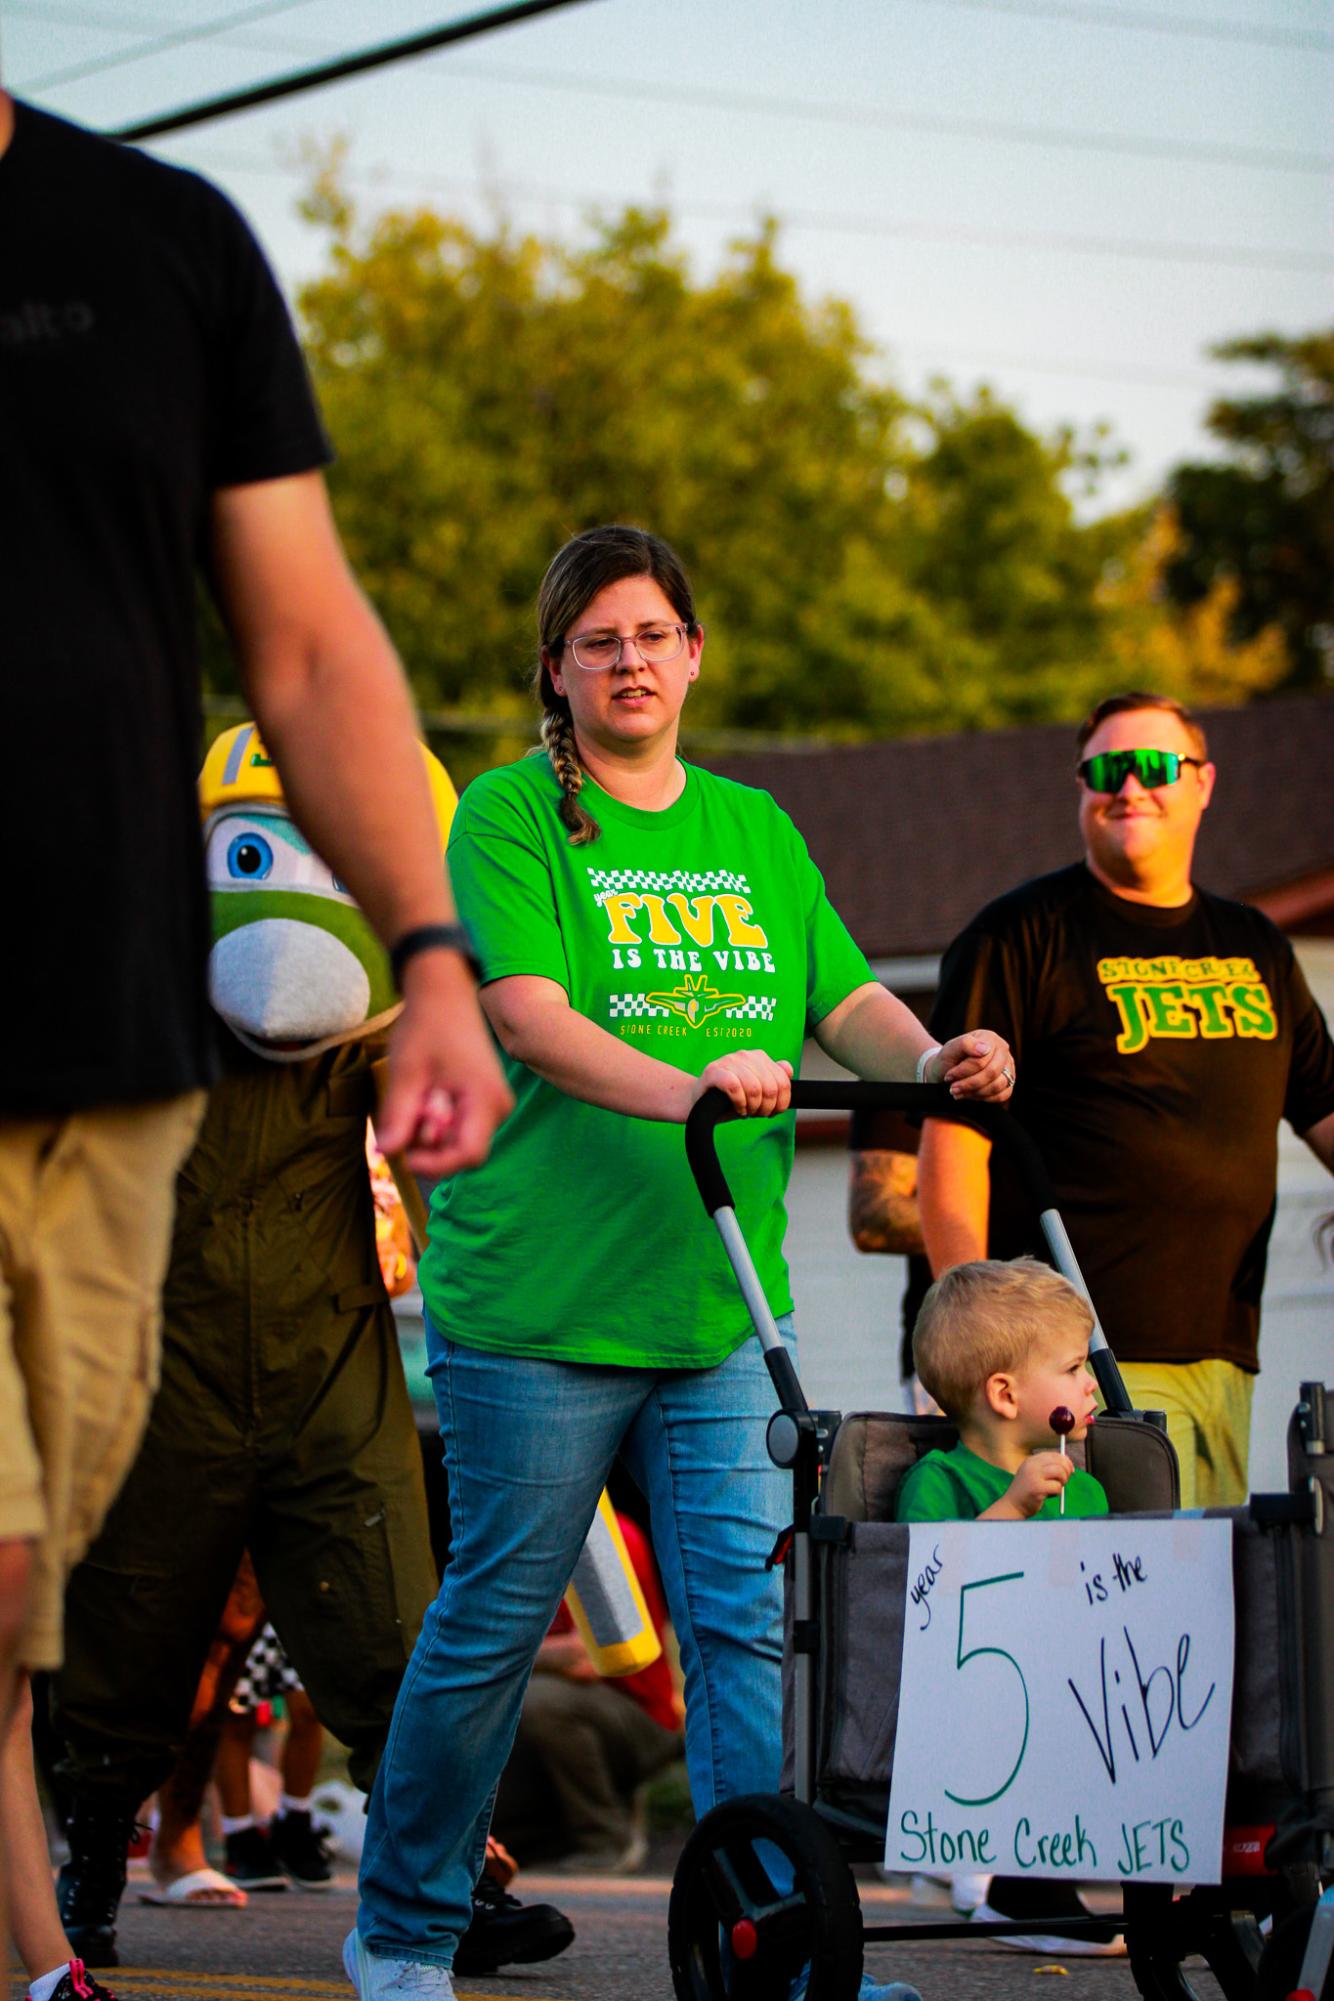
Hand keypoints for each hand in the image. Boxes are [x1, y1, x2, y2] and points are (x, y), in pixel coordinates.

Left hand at [375, 953, 513, 1175]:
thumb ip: (398, 1115)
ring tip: (413, 1097)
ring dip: (429, 1132)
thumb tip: (385, 1153)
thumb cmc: (427, 1026)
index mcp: (485, 1099)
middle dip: (428, 1144)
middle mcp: (497, 1106)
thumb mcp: (406, 1072)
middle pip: (462, 1151)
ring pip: (458, 1140)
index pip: (468, 1155)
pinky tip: (423, 1096)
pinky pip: (458, 1126)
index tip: (404, 1155)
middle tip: (404, 1113)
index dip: (435, 1163)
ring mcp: (492, 1104)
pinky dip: (435, 1121)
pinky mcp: (482, 1100)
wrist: (444, 994)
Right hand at [692, 1050, 792, 1117]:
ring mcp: (728, 1061)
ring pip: (754, 1088)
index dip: (781, 1102)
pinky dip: (739, 1103)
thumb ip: (774, 1080)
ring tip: (746, 1112)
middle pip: (770, 1087)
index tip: (771, 1112)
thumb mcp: (757, 1091)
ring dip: (753, 1107)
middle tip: (757, 1114)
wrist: (699, 1103)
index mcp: (759, 1057)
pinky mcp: (713, 1071)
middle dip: (767, 1107)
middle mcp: (745, 1055)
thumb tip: (787, 1068)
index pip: (783, 1081)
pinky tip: (737, 1109)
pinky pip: (734, 1087)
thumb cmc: (730, 1099)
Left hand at [927, 1032, 1014, 1100]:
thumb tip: (984, 1049)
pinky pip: (1003, 1095)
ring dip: (975, 1092)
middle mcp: (1003, 1050)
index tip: (949, 1076)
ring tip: (959, 1092)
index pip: (981, 1059)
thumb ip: (965, 1044)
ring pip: (998, 1085)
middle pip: (992, 1072)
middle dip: (969, 1084)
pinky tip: (970, 1094)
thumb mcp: (950, 1049)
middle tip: (953, 1089)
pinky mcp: (1009, 1082)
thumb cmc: (949, 1058)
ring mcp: (1008, 1066)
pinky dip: (984, 1098)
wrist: (946, 1070)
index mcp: (989, 1038)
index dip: (964, 1071)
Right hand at [1005, 1450, 1071, 1517]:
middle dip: (1067, 1471)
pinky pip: (1057, 1487)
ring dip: (1063, 1482)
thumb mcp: (1034, 1474)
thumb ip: (1048, 1468)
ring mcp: (1034, 1476)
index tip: (1070, 1470)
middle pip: (1059, 1462)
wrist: (1013, 1505)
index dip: (1065, 1462)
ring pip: (1060, 1472)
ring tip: (1056, 1488)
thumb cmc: (1027, 1491)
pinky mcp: (1038, 1488)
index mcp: (1031, 1460)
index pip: (1054, 1455)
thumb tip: (1068, 1464)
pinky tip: (1049, 1495)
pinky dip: (1058, 1492)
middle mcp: (1032, 1465)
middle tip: (1065, 1481)